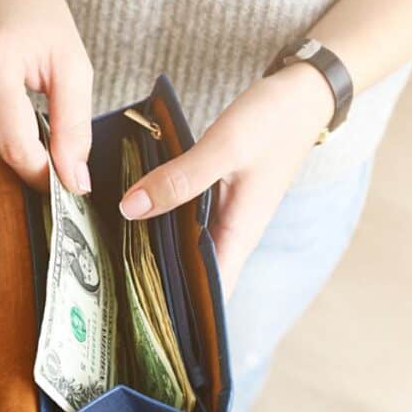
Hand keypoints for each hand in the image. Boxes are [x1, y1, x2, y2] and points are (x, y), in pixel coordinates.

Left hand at [118, 66, 333, 296]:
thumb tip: (131, 209)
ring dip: (154, 249)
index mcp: (239, 234)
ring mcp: (224, 215)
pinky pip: (184, 219)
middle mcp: (232, 232)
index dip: (181, 312)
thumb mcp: (224, 147)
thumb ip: (179, 179)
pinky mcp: (215, 196)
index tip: (140, 317)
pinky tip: (130, 211)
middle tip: (108, 285)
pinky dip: (160, 218)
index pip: (210, 293)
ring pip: (185, 245)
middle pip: (192, 273)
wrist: (302, 93)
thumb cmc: (273, 121)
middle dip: (157, 283)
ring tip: (108, 253)